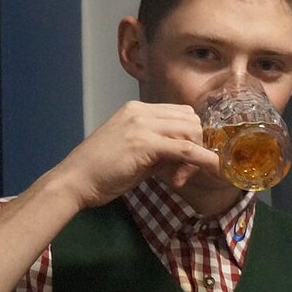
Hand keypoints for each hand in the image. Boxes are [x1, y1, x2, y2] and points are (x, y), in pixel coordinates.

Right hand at [50, 100, 220, 207]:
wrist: (75, 181)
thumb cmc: (102, 171)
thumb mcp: (136, 153)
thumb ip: (160, 150)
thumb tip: (187, 158)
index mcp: (137, 110)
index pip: (181, 114)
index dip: (191, 136)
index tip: (186, 161)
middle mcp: (140, 111)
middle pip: (191, 119)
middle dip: (196, 144)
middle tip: (183, 171)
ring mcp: (142, 125)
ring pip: (192, 132)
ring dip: (195, 156)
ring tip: (177, 177)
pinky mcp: (144, 143)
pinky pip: (187, 149)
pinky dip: (205, 160)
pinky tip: (215, 171)